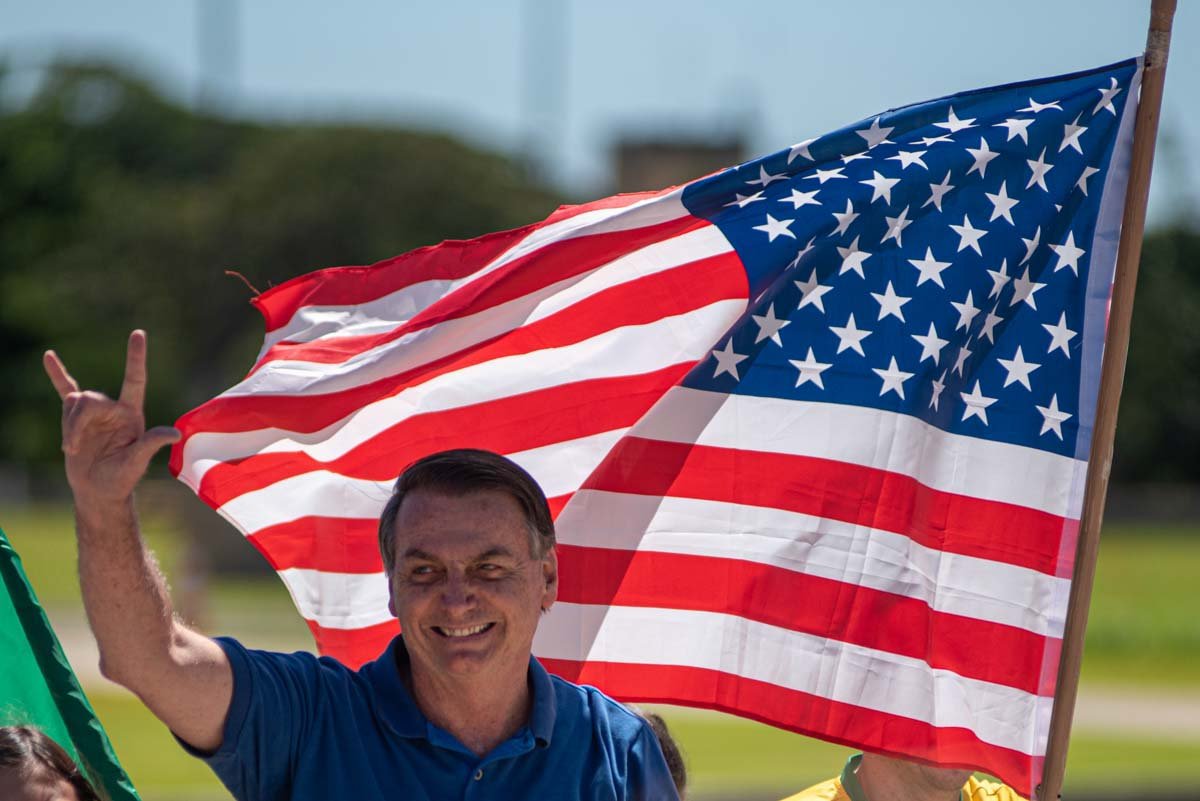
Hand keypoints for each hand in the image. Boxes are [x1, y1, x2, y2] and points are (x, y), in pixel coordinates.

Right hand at [44, 330, 180, 507]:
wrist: (98, 490)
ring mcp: (94, 412)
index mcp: (132, 413)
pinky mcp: (75, 418)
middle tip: (72, 448)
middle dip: (75, 423)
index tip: (138, 333)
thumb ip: (151, 444)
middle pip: (89, 399)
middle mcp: (114, 408)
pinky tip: (48, 356)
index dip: (136, 357)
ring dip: (67, 427)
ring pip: (73, 404)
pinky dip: (57, 374)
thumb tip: (175, 434)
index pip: (135, 379)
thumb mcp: (137, 462)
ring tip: (70, 449)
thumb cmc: (122, 478)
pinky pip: (65, 391)